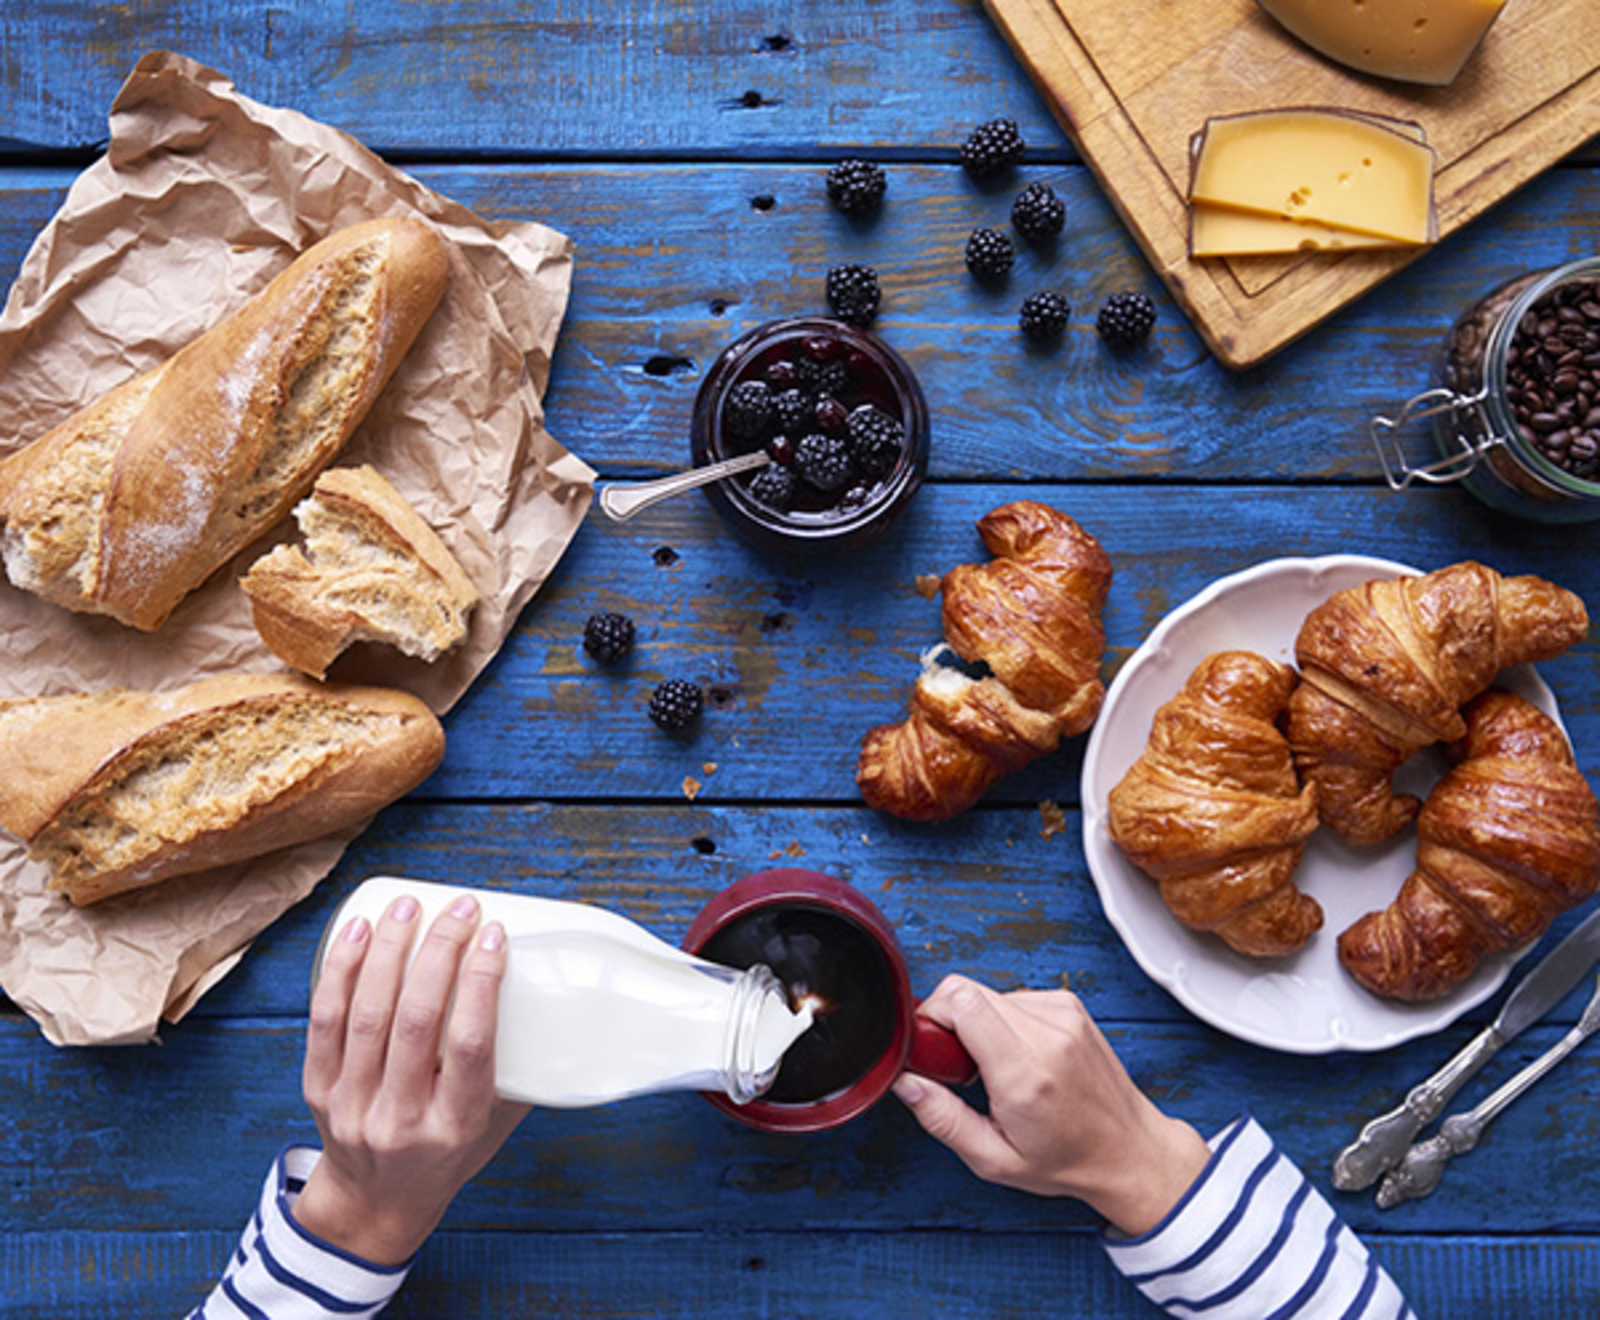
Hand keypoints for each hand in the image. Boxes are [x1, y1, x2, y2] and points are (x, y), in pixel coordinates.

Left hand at [293, 891, 530, 1264]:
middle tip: (459, 908)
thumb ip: (518, 1068)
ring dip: (389, 949)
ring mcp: (353, 1106)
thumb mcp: (495, 1124)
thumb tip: (550, 985)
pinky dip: (340, 970)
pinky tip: (358, 931)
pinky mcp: (317, 1090)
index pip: (470, 1045)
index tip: (495, 934)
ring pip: (367, 1013)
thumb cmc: (449, 1153)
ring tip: (408, 906)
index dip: (483, 982)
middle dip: (439, 951)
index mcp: (454, 1126)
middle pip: (416, 1021)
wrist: (376, 1204)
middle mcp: (401, 1120)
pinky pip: (323, 1021)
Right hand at [893, 976, 1210, 1235]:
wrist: (1130, 1150)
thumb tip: (908, 1083)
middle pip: (967, 990)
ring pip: (989, 993)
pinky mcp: (1070, 1006)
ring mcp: (1063, 1015)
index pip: (961, 1002)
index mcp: (1025, 1073)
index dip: (932, 1017)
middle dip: (948, 1022)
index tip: (932, 1050)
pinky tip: (1018, 1055)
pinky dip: (1005, 1021)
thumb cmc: (1068, 1159)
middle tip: (960, 1067)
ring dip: (979, 1024)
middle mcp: (1047, 1035)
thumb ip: (944, 1120)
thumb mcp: (995, 1159)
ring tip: (994, 1067)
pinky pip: (1014, 997)